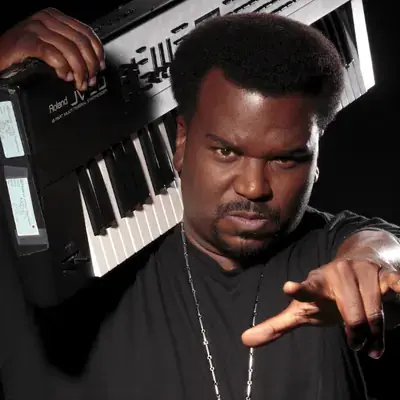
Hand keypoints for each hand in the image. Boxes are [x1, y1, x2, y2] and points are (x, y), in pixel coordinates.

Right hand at [0, 8, 104, 90]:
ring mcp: (36, 29)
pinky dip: (62, 68)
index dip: (97, 52)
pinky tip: (63, 76)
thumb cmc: (22, 54)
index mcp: (55, 18)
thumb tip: (91, 66)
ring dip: (79, 71)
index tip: (100, 67)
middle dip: (90, 65)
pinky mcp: (26, 41)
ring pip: (70, 50)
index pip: (86, 32)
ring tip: (78, 83)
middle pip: (81, 42)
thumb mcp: (50, 47)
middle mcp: (47, 19)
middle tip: (89, 80)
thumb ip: (69, 51)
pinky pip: (53, 54)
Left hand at [241, 258, 399, 358]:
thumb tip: (243, 340)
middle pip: (351, 315)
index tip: (289, 288)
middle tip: (356, 344)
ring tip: (371, 340)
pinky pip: (395, 285)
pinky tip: (398, 290)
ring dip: (375, 333)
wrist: (355, 270)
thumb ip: (276, 326)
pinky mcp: (383, 273)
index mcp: (314, 283)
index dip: (298, 289)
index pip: (305, 288)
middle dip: (356, 333)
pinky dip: (398, 292)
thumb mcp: (301, 310)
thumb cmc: (324, 296)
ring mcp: (360, 271)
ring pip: (373, 312)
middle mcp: (337, 273)